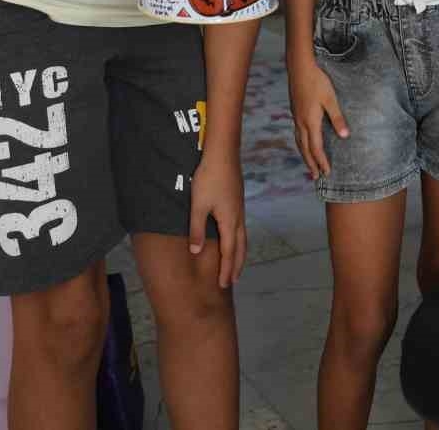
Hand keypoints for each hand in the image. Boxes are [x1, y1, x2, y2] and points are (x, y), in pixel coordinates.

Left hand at [188, 154, 247, 287]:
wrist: (222, 154)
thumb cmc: (208, 178)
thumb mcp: (198, 205)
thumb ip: (197, 229)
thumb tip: (196, 252)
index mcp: (229, 221)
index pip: (229, 252)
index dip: (226, 270)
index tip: (224, 285)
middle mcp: (238, 218)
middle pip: (240, 248)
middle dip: (235, 266)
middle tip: (232, 282)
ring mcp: (239, 210)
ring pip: (243, 238)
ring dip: (239, 254)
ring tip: (236, 265)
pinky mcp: (237, 202)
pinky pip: (241, 229)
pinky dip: (239, 241)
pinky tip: (234, 239)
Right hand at [287, 52, 348, 179]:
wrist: (299, 66)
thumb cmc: (317, 81)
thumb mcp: (331, 99)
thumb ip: (337, 118)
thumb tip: (345, 136)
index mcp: (310, 121)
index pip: (316, 148)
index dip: (321, 161)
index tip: (327, 172)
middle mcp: (301, 122)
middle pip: (305, 149)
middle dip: (311, 164)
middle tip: (316, 177)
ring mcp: (296, 117)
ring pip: (299, 142)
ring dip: (305, 155)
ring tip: (309, 165)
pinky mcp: (295, 111)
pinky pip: (297, 133)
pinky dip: (301, 144)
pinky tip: (304, 142)